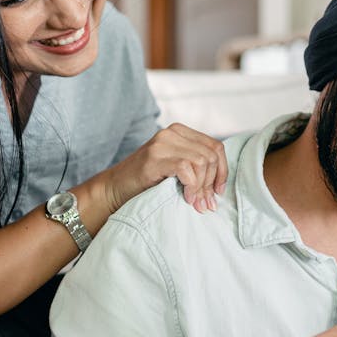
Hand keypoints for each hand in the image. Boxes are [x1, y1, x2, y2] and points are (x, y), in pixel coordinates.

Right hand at [104, 123, 227, 212]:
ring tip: (196, 203)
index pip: (216, 147)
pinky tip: (186, 198)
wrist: (114, 189)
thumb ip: (196, 167)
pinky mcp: (154, 157)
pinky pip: (186, 168)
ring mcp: (162, 143)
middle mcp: (172, 132)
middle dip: (212, 183)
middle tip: (205, 204)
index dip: (222, 171)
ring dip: (202, 187)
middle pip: (211, 155)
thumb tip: (220, 186)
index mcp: (180, 132)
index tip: (218, 192)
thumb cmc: (147, 183)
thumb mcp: (176, 170)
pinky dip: (191, 186)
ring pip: (201, 161)